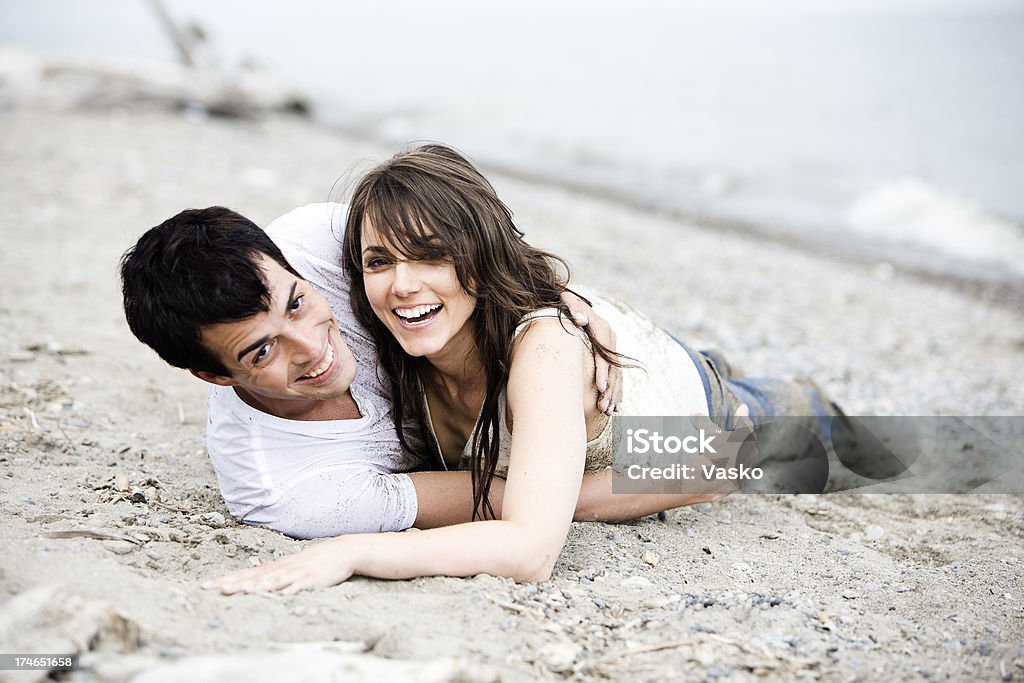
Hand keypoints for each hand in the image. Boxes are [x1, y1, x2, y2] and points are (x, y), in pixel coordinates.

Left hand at [202, 537, 354, 595]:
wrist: (341, 551)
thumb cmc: (313, 561)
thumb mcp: (290, 567)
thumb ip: (272, 576)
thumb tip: (250, 584)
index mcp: (275, 567)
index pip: (245, 573)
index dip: (226, 579)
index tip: (205, 586)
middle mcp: (282, 569)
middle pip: (254, 577)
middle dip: (234, 583)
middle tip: (215, 590)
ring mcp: (296, 573)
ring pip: (272, 581)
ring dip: (255, 586)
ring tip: (239, 592)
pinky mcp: (312, 579)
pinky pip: (299, 586)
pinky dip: (289, 590)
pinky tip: (280, 597)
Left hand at [560, 290, 622, 414]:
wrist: (572, 304)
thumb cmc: (566, 305)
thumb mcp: (568, 302)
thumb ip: (574, 308)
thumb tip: (579, 319)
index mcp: (602, 329)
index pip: (604, 354)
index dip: (603, 371)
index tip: (600, 387)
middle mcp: (610, 339)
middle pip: (613, 368)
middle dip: (609, 389)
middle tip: (603, 407)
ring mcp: (611, 348)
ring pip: (616, 374)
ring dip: (613, 394)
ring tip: (608, 411)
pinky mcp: (609, 355)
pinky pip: (616, 376)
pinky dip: (616, 391)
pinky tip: (615, 407)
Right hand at [689, 404, 756, 495]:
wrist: (714, 479)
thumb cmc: (713, 451)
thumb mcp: (706, 433)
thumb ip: (702, 421)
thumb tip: (694, 412)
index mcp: (746, 436)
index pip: (745, 422)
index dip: (742, 415)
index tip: (743, 408)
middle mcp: (750, 450)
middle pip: (747, 440)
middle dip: (739, 436)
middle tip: (733, 432)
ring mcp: (747, 466)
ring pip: (742, 456)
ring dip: (735, 453)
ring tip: (723, 453)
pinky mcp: (740, 480)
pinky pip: (736, 470)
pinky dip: (730, 468)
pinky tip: (721, 469)